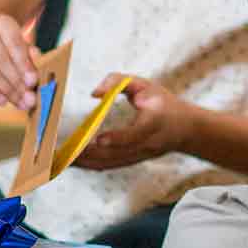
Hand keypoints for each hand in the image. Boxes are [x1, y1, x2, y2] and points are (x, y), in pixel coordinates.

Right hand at [0, 14, 40, 110]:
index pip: (15, 41)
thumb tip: (35, 74)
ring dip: (6, 89)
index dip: (25, 62)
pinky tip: (2, 101)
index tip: (33, 80)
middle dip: (17, 81)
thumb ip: (28, 60)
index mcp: (1, 22)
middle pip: (2, 58)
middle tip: (29, 98)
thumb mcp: (16, 54)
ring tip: (19, 103)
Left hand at [73, 75, 192, 169]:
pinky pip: (109, 166)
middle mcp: (147, 144)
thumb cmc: (164, 103)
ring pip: (109, 163)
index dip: (118, 138)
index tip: (99, 139)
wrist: (187, 129)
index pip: (136, 134)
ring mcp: (140, 156)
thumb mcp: (147, 85)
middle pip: (116, 153)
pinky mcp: (133, 161)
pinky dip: (90, 165)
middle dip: (89, 153)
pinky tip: (73, 162)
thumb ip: (120, 82)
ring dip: (84, 162)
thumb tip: (94, 92)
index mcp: (154, 122)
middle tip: (64, 150)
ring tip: (60, 158)